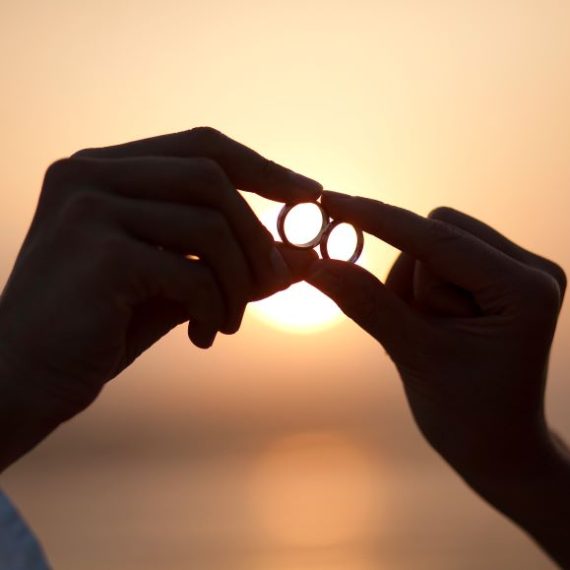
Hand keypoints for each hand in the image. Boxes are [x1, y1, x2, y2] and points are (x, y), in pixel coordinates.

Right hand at [0, 127, 320, 469]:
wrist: (22, 381)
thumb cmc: (100, 329)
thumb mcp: (177, 286)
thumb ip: (232, 263)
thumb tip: (303, 255)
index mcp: (103, 170)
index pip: (201, 147)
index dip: (262, 167)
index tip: (309, 193)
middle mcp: (89, 174)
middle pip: (213, 177)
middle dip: (257, 234)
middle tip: (276, 282)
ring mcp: (89, 208)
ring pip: (210, 225)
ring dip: (238, 281)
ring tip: (230, 321)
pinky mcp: (98, 252)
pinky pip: (191, 271)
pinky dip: (213, 307)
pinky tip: (204, 336)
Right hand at [308, 191, 569, 564]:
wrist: (497, 444)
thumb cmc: (465, 414)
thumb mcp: (412, 355)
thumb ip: (365, 302)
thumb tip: (315, 264)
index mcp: (523, 289)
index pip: (437, 238)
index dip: (378, 219)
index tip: (331, 201)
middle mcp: (531, 269)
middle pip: (438, 232)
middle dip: (409, 274)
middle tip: (410, 325)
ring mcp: (520, 270)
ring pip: (435, 243)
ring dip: (414, 285)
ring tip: (425, 334)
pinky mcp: (502, 276)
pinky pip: (443, 256)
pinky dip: (421, 286)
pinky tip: (433, 325)